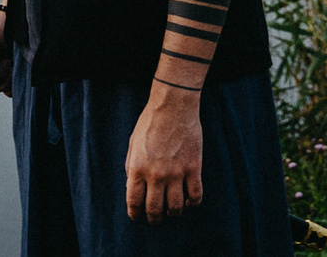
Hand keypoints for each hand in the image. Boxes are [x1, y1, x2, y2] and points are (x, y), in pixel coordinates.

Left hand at [125, 82, 202, 221]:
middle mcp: (156, 175)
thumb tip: (132, 186)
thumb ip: (131, 167)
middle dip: (154, 219)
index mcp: (138, 169)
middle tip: (156, 220)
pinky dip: (193, 204)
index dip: (135, 214)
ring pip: (176, 207)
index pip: (134, 202)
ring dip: (173, 214)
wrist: (173, 107)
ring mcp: (176, 173)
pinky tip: (189, 202)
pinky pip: (196, 195)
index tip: (138, 217)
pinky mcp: (193, 168)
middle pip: (155, 210)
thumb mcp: (132, 144)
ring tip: (172, 213)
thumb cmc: (150, 123)